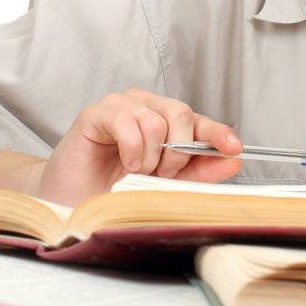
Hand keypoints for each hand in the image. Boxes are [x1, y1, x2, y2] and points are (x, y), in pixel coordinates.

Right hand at [26, 89, 243, 206]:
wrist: (70, 199)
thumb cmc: (112, 189)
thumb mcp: (164, 183)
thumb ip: (197, 171)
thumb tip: (232, 159)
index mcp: (163, 120)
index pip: (198, 120)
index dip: (217, 132)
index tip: (234, 148)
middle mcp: (144, 106)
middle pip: (181, 112)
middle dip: (178, 151)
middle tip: (162, 173)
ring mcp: (120, 106)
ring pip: (156, 119)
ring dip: (151, 155)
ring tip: (137, 170)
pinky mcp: (96, 113)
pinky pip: (128, 123)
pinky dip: (132, 149)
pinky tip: (125, 163)